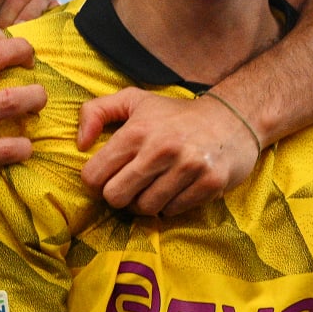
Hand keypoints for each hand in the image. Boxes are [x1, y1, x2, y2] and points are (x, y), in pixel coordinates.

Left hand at [77, 89, 259, 215]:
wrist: (232, 119)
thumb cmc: (175, 114)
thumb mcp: (134, 100)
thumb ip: (96, 111)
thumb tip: (80, 143)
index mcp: (137, 130)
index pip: (94, 175)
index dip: (95, 181)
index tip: (107, 177)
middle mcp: (161, 149)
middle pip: (115, 197)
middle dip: (118, 196)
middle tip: (129, 186)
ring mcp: (187, 167)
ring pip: (144, 208)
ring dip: (145, 202)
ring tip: (154, 186)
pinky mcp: (209, 183)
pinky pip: (173, 211)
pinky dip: (170, 205)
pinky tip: (175, 188)